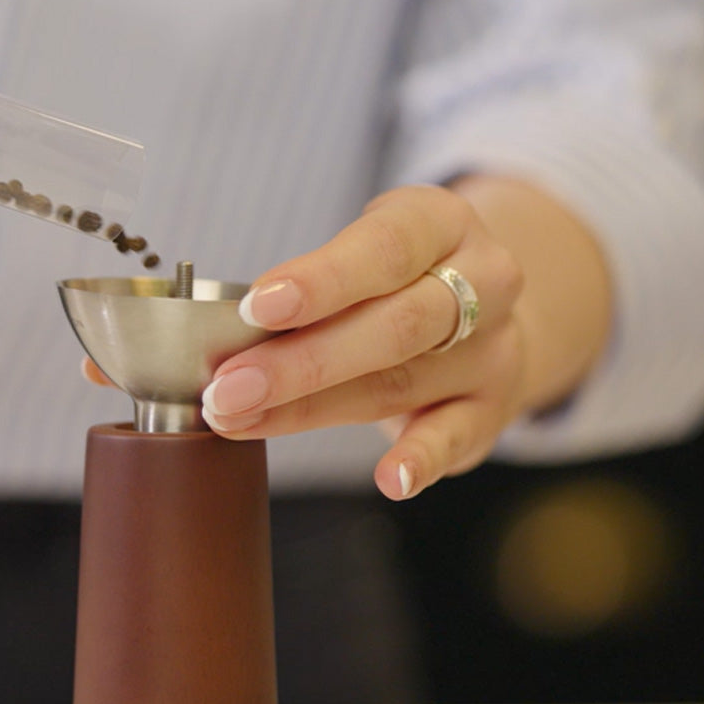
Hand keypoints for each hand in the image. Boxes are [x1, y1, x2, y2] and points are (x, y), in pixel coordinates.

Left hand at [184, 177, 610, 498]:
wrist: (486, 302)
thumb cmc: (396, 275)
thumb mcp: (362, 249)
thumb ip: (305, 288)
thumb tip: (211, 341)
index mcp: (442, 223)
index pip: (384, 248)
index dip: (320, 280)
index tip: (256, 307)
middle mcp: (483, 281)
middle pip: (392, 325)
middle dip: (300, 361)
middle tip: (228, 387)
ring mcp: (491, 349)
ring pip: (400, 381)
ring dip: (314, 408)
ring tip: (244, 420)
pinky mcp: (491, 407)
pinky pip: (455, 437)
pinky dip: (421, 459)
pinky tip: (389, 480)